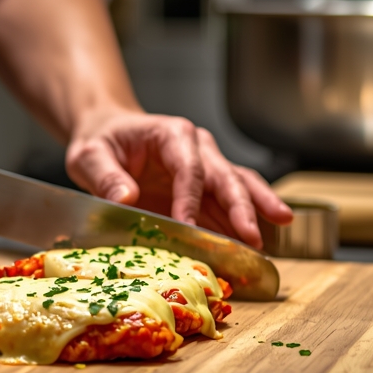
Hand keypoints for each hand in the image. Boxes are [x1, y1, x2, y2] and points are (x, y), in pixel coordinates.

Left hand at [65, 108, 291, 248]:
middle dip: (242, 207)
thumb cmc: (100, 143)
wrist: (107, 136)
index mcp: (172, 135)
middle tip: (253, 235)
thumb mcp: (90, 156)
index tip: (188, 226)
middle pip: (225, 176)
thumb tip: (126, 198)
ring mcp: (207, 167)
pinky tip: (261, 238)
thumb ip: (105, 177)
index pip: (189, 169)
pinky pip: (230, 203)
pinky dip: (246, 220)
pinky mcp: (207, 188)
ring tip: (283, 222)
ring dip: (259, 207)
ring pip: (240, 185)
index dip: (190, 199)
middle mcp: (198, 148)